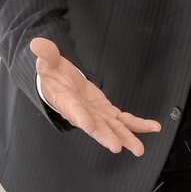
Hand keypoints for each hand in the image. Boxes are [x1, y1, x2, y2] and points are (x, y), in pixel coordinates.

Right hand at [31, 37, 161, 154]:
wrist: (59, 85)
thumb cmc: (52, 76)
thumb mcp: (47, 62)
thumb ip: (46, 54)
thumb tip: (37, 43)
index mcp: (67, 102)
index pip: (74, 110)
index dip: (81, 118)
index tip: (88, 125)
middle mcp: (83, 113)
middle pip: (95, 126)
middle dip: (106, 136)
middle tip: (116, 147)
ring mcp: (97, 114)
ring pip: (113, 128)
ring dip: (126, 137)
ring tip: (138, 148)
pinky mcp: (107, 112)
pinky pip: (124, 120)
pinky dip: (138, 124)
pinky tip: (153, 127)